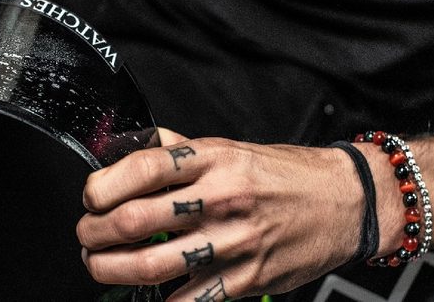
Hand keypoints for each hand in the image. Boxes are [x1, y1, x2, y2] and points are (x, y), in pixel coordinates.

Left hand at [77, 129, 365, 299]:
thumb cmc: (285, 174)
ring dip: (112, 269)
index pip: (141, 168)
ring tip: (100, 264)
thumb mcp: (229, 147)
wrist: (346, 200)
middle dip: (95, 232)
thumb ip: (177, 150)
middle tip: (87, 236)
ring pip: (153, 265)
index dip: (102, 186)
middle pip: (136, 220)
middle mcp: (222, 197)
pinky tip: (147, 294)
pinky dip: (161, 301)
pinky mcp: (248, 277)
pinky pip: (191, 300)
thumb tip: (125, 150)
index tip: (90, 197)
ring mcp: (235, 241)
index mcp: (212, 159)